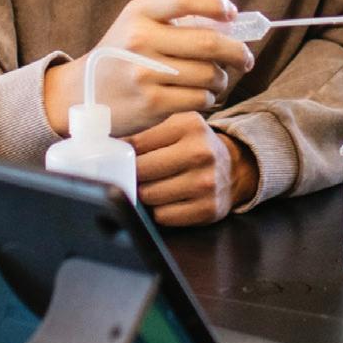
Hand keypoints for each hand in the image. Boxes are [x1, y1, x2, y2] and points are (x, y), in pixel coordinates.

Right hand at [44, 0, 254, 135]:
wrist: (80, 96)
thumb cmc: (120, 58)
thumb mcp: (136, 27)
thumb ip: (174, 21)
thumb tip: (229, 26)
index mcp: (138, 14)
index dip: (215, 4)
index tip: (231, 13)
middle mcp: (140, 40)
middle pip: (208, 42)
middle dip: (237, 52)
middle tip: (245, 59)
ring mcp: (145, 73)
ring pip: (209, 74)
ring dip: (221, 79)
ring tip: (215, 80)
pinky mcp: (152, 102)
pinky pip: (199, 98)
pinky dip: (207, 98)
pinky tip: (199, 95)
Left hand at [129, 112, 258, 226]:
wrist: (235, 169)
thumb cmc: (196, 147)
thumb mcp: (177, 127)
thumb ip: (147, 133)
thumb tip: (106, 146)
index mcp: (190, 126)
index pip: (137, 143)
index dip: (124, 153)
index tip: (119, 157)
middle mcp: (201, 152)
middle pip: (141, 170)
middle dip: (135, 174)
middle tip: (138, 174)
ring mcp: (206, 182)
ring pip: (150, 195)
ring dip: (146, 194)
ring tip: (156, 186)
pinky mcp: (208, 209)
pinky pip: (164, 216)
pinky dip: (160, 210)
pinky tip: (170, 200)